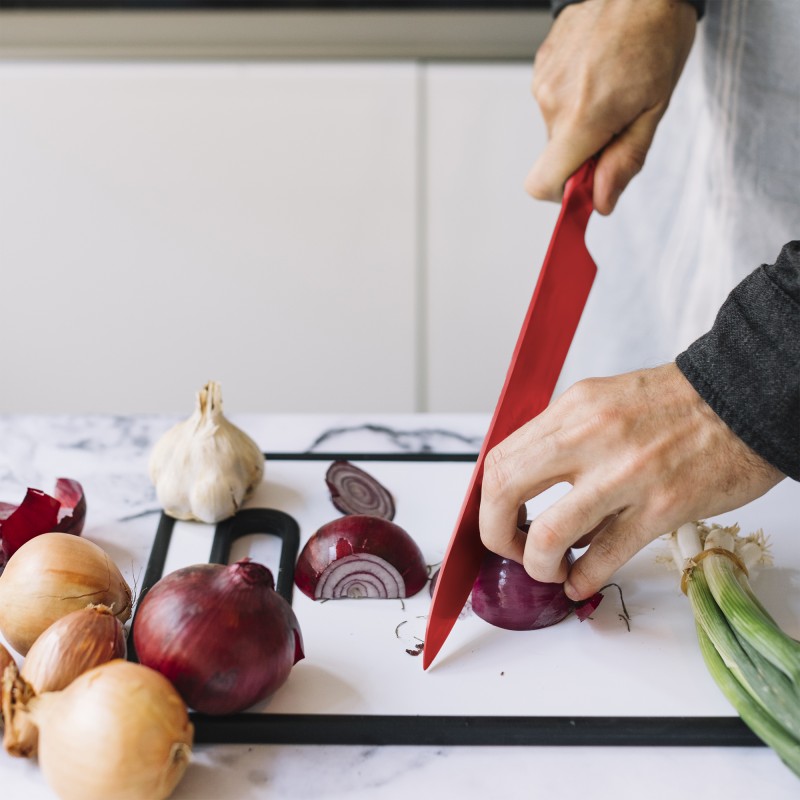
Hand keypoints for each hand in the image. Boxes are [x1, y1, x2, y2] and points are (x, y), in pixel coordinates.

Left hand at [478, 363, 784, 599]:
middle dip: (496, 533)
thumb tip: (528, 494)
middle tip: (511, 549)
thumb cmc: (672, 405)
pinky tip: (580, 582)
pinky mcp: (662, 508)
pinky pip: (604, 557)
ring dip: (538, 564)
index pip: (500, 459)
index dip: (488, 501)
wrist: (742, 399)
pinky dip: (582, 579)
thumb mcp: (602, 403)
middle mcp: (592, 436)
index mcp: (573, 409)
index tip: (498, 519)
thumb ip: (563, 443)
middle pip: (506, 490)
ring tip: (548, 570)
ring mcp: (626, 474)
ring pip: (550, 534)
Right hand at [526, 0, 696, 213]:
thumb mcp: (654, 108)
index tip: (587, 188)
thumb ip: (624, 160)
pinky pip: (554, 101)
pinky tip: (598, 70)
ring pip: (557, 129)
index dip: (562, 195)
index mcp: (582, 117)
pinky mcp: (541, 66)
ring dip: (581, 122)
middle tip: (619, 123)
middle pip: (557, 157)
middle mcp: (553, 102)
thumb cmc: (656, 36)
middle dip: (585, 153)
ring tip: (611, 86)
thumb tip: (601, 202)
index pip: (542, 183)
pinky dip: (575, 97)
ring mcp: (542, 81)